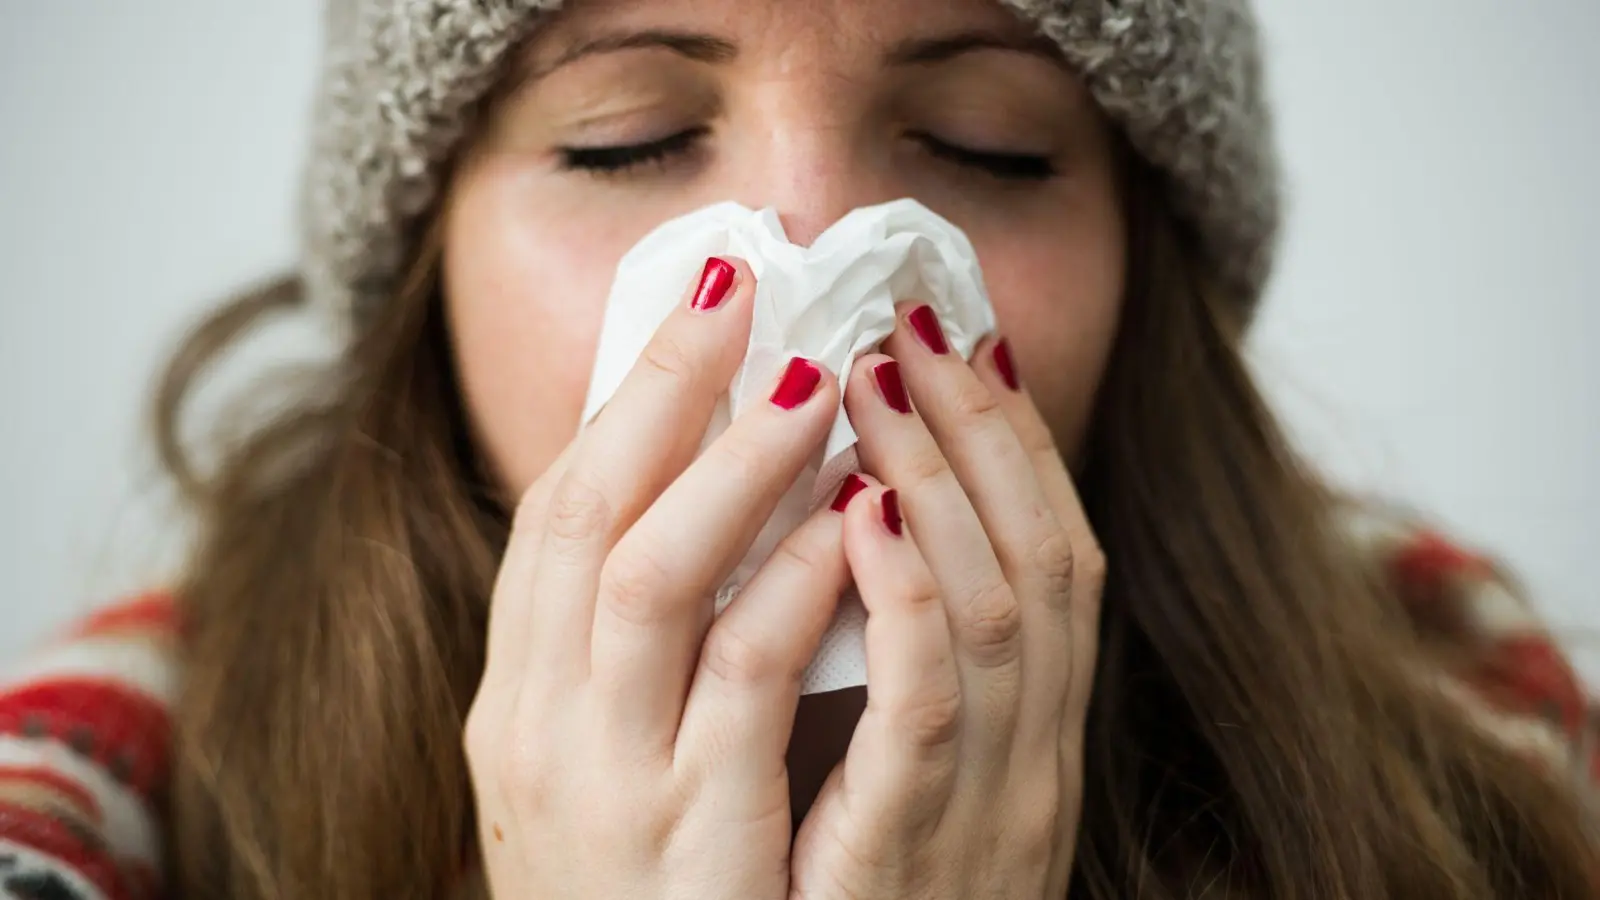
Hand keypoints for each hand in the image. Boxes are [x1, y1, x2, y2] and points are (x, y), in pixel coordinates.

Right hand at [464, 257, 851, 899]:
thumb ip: (638, 648)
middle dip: (667, 392)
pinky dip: (795, 589)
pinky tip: (851, 521)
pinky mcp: (695, 846)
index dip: (627, 396)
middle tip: (749, 289)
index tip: (700, 298)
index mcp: (517, 700)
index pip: (554, 514)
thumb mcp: (603, 761)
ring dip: (738, 468)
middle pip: (588, 518)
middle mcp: (539, 732)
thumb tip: (713, 503)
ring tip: (814, 379)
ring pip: (654, 583)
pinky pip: (742, 689)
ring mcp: (609, 790)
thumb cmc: (637, 892)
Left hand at [791, 305, 1104, 899]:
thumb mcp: (902, 775)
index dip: (1015, 442)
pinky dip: (907, 598)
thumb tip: (853, 521)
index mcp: (1029, 734)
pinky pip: (930, 709)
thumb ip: (899, 665)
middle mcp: (1035, 760)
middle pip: (1047, 556)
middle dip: (983, 427)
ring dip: (943, 478)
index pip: (1054, 554)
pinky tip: (863, 512)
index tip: (960, 338)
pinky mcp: (915, 854)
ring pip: (1004, 609)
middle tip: (917, 319)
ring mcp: (990, 807)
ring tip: (874, 376)